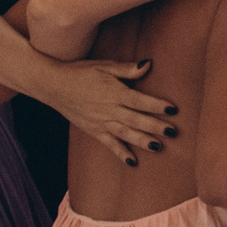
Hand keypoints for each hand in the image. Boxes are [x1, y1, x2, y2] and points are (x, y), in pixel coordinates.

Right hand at [35, 57, 174, 164]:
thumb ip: (126, 69)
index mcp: (114, 92)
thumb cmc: (80, 72)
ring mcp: (101, 122)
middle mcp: (109, 109)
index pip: (140, 100)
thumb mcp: (104, 66)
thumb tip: (148, 64)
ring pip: (125, 133)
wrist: (53, 85)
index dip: (156, 105)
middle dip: (155, 126)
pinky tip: (133, 162)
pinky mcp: (93, 130)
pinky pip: (109, 144)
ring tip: (158, 147)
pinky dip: (121, 153)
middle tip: (173, 132)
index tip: (173, 109)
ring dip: (142, 141)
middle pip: (136, 119)